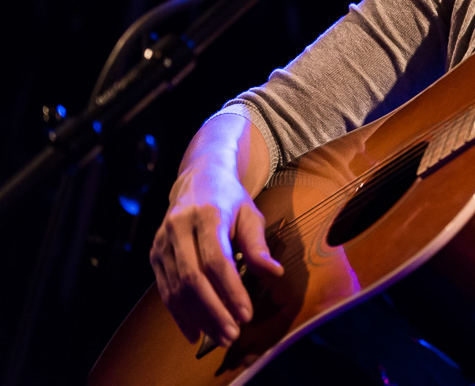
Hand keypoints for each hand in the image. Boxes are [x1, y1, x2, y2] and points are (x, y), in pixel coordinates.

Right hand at [149, 164, 282, 346]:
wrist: (197, 180)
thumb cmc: (230, 200)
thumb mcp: (250, 214)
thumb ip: (258, 245)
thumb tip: (275, 273)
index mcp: (207, 215)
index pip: (217, 260)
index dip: (231, 290)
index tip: (246, 315)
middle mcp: (179, 228)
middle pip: (193, 278)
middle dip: (213, 311)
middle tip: (232, 335)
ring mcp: (162, 243)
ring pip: (176, 289)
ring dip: (198, 317)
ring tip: (219, 337)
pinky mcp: (155, 256)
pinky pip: (165, 291)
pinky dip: (180, 315)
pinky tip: (195, 333)